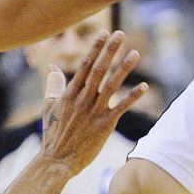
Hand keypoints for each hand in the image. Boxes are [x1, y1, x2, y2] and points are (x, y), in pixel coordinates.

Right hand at [40, 32, 145, 173]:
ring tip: (135, 53)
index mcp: (70, 93)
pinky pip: (122, 108)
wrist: (56, 161)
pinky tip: (144, 86)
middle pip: (99, 70)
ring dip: (124, 68)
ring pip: (111, 85)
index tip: (104, 33)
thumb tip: (51, 66)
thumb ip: (52, 84)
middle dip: (110, 50)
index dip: (95, 48)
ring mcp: (94, 112)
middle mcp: (83, 99)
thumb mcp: (49, 106)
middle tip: (120, 33)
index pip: (84, 65)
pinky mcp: (104, 125)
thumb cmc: (53, 134)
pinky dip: (133, 97)